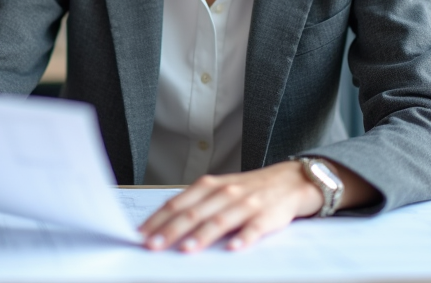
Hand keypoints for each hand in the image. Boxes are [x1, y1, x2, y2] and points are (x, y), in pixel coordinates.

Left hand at [138, 161, 323, 252]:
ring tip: (186, 249)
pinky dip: (244, 238)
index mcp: (209, 186)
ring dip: (202, 235)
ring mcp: (246, 203)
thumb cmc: (247, 190)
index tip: (141, 235)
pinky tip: (234, 248)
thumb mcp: (219, 190)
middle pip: (194, 212)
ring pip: (220, 220)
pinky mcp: (267, 216)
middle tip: (153, 245)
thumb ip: (196, 205)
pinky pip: (255, 228)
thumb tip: (165, 226)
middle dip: (171, 230)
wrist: (290, 180)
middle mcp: (225, 192)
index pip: (177, 203)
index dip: (158, 219)